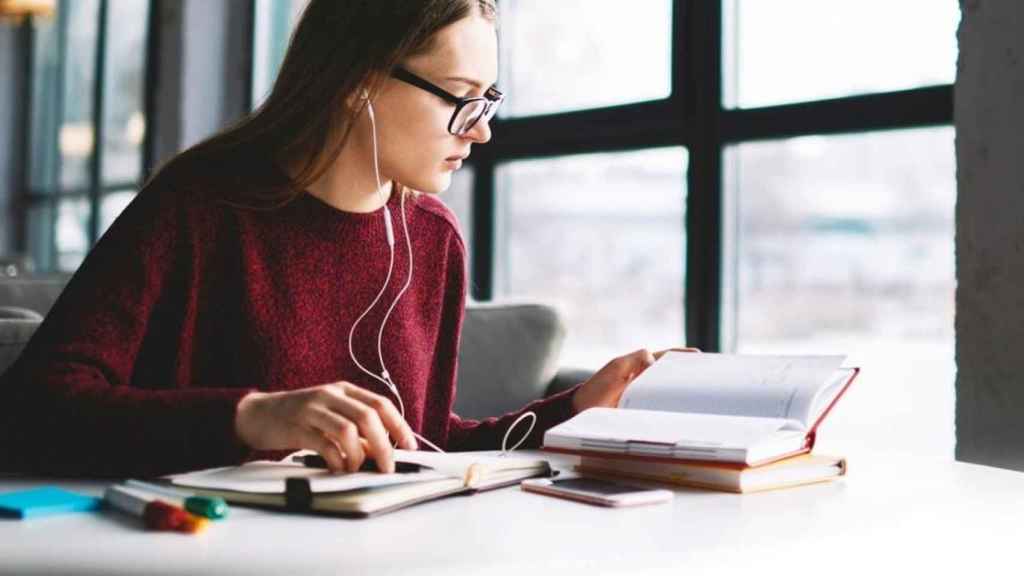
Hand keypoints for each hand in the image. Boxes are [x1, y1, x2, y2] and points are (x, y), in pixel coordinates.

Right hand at [234, 382, 417, 473]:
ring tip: (356, 468)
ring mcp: (313, 409)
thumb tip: (380, 452)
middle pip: (368, 416)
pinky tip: (337, 468)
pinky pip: (324, 444)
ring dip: (358, 455)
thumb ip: (356, 430)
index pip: (381, 404)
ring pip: (348, 430)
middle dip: (384, 445)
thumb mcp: (331, 416)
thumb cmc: (299, 417)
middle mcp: (331, 395)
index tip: (410, 447)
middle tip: (387, 466)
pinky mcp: (297, 427)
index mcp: (344, 390)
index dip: (399, 426)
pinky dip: (337, 460)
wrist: (258, 414)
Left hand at [571, 347, 699, 411]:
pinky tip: (683, 414)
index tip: (699, 357)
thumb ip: (635, 359)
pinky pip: (661, 410)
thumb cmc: (598, 387)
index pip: (667, 358)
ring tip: (700, 398)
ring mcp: (646, 397)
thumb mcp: (616, 368)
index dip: (682, 357)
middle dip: (689, 376)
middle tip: (707, 378)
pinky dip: (672, 411)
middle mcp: (647, 381)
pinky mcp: (644, 412)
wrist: (584, 411)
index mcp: (642, 365)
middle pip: (673, 376)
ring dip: (683, 396)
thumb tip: (653, 360)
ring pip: (669, 393)